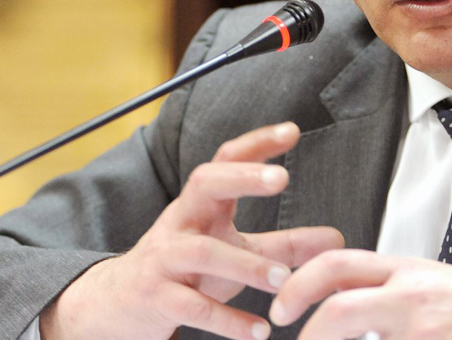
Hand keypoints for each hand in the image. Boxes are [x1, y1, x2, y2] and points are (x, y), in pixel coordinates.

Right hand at [40, 122, 343, 339]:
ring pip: (202, 251)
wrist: (115, 304)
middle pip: (204, 182)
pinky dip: (228, 319)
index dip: (257, 143)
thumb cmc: (183, 270)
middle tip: (281, 177)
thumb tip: (336, 238)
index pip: (226, 160)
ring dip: (247, 264)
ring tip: (284, 280)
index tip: (292, 130)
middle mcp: (181, 222)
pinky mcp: (156, 298)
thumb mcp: (232, 250)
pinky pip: (193, 306)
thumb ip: (282, 244)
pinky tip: (259, 331)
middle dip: (242, 177)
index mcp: (201, 205)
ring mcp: (164, 259)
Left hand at [269, 250, 451, 339]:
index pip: (337, 265)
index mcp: (407, 271)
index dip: (299, 285)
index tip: (281, 309)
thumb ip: (388, 290)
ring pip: (361, 335)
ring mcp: (427, 328)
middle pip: (340, 308)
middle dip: (308, 333)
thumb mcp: (432, 284)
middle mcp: (414, 296)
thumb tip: (339, 301)